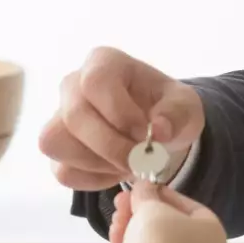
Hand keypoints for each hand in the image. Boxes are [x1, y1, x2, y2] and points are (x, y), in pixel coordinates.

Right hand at [41, 48, 204, 191]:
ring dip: (99, 164)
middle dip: (111, 146)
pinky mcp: (58, 148)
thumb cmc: (167, 110)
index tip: (146, 134)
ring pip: (58, 143)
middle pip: (74, 116)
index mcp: (103, 62)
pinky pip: (63, 171)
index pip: (95, 82)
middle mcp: (73, 85)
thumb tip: (158, 131)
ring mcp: (59, 117)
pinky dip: (93, 179)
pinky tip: (115, 171)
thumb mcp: (185, 106)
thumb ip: (177, 114)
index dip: (119, 113)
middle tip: (140, 161)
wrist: (156, 130)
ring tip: (128, 164)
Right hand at [108, 179, 226, 242]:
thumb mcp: (151, 205)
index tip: (143, 189)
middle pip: (168, 223)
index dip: (163, 194)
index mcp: (213, 233)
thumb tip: (143, 187)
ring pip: (154, 240)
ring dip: (132, 225)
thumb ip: (147, 192)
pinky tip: (117, 237)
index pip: (190, 206)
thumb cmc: (159, 239)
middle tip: (123, 201)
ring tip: (116, 218)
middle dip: (141, 210)